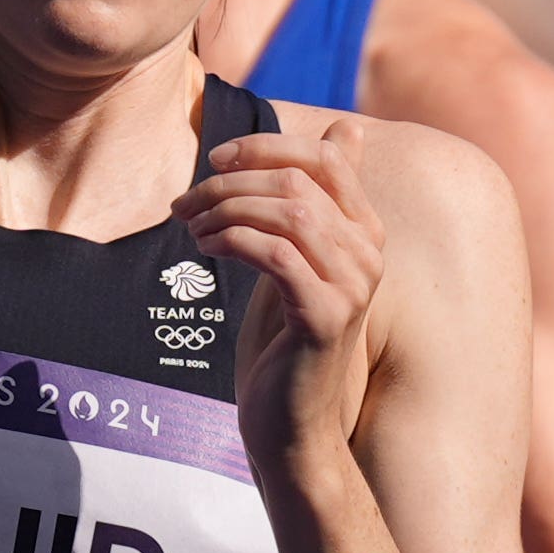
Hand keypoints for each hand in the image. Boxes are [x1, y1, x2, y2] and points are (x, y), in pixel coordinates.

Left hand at [178, 119, 382, 484]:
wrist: (289, 424)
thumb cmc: (282, 342)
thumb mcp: (295, 260)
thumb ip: (313, 203)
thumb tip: (346, 128)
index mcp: (364, 232)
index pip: (327, 158)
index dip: (267, 146)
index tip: (216, 159)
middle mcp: (369, 254)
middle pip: (298, 180)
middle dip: (231, 181)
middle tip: (185, 202)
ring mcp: (351, 286)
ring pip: (287, 212)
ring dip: (225, 210)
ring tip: (190, 228)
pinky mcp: (324, 316)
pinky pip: (275, 255)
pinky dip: (232, 241)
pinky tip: (206, 249)